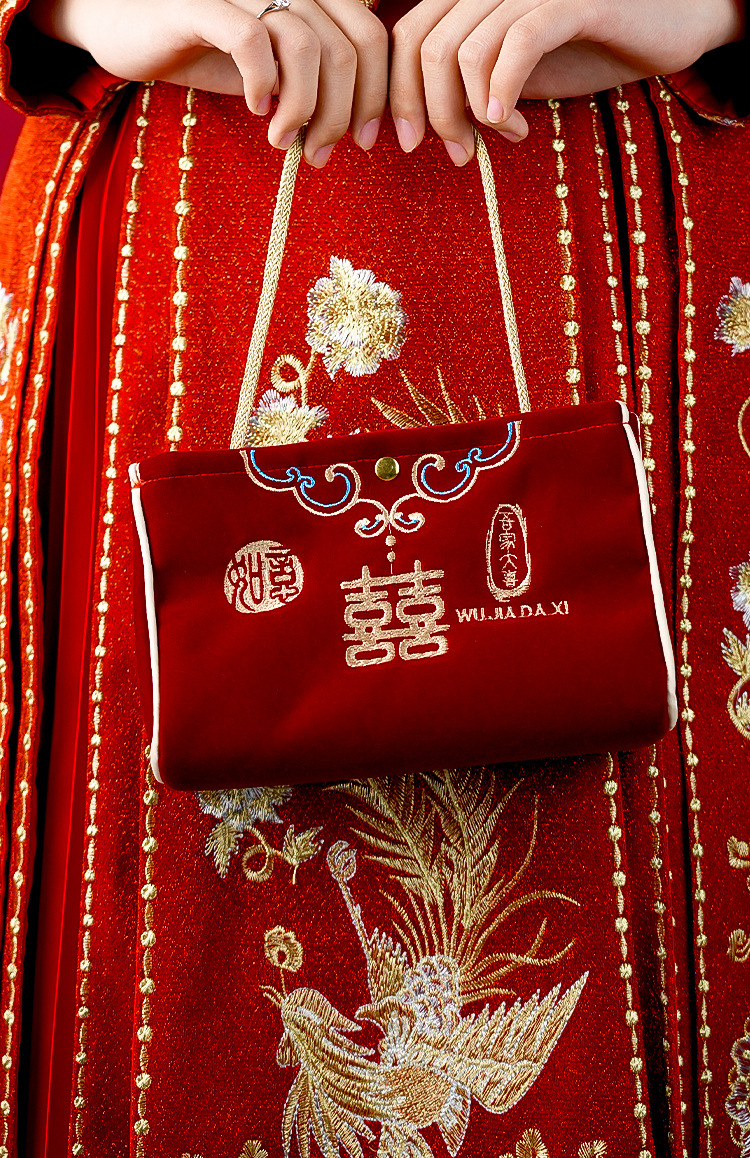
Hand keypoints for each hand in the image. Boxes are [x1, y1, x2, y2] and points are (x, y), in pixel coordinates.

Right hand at [27, 0, 388, 164]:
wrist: (129, 28)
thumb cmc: (208, 50)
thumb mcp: (275, 69)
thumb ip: (319, 82)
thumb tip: (361, 123)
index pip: (372, 38)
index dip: (379, 94)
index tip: (367, 142)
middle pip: (349, 48)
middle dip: (344, 114)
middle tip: (321, 153)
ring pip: (308, 48)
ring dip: (305, 110)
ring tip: (283, 141)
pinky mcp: (202, 4)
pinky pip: (253, 41)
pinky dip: (263, 84)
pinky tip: (257, 110)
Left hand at [389, 0, 744, 163]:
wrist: (671, 23)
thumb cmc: (591, 46)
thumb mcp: (516, 69)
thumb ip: (469, 83)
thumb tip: (423, 122)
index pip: (407, 36)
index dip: (395, 94)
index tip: (401, 144)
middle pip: (426, 47)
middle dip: (426, 112)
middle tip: (452, 152)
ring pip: (464, 52)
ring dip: (467, 112)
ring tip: (493, 139)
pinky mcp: (572, 1)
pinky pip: (517, 44)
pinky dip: (502, 92)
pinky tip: (507, 124)